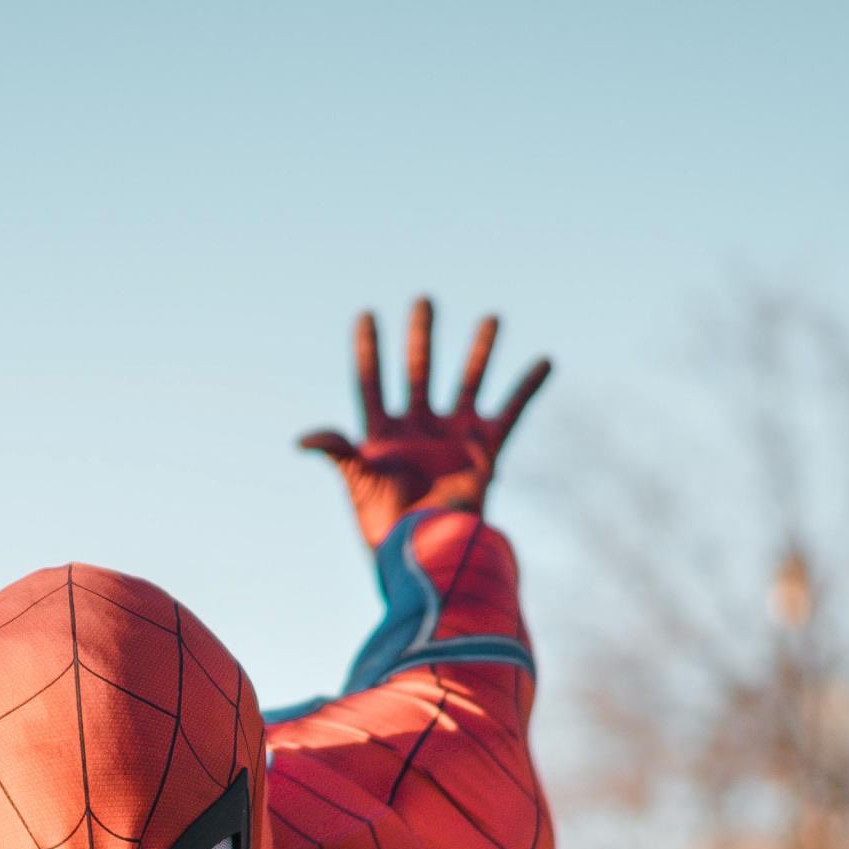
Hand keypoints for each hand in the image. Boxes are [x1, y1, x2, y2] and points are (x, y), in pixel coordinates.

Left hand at [299, 297, 550, 546]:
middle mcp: (419, 429)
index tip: (366, 315)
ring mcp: (453, 436)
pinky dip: (528, 387)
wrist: (429, 547)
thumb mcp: (358, 481)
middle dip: (421, 337)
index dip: (367, 350)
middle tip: (424, 301)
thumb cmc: (387, 522)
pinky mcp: (485, 450)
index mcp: (383, 434)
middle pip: (419, 371)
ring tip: (491, 318)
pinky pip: (511, 412)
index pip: (371, 382)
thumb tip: (303, 439)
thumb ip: (337, 452)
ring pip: (467, 382)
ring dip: (479, 351)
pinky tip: (545, 361)